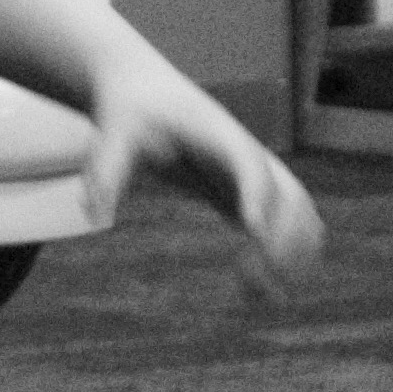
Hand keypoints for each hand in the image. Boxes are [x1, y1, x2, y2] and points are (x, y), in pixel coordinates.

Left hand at [84, 46, 322, 294]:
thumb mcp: (111, 137)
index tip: (255, 231)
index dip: (256, 196)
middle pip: (287, 194)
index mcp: (218, 134)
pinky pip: (284, 222)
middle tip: (253, 283)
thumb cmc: (130, 114)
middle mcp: (248, 153)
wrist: (147, 92)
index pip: (247, 164)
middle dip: (282, 237)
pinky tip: (263, 295)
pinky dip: (286, 254)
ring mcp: (255, 173)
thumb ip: (105, 172)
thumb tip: (94, 214)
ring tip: (265, 299)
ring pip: (298, 211)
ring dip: (294, 252)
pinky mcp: (248, 191)